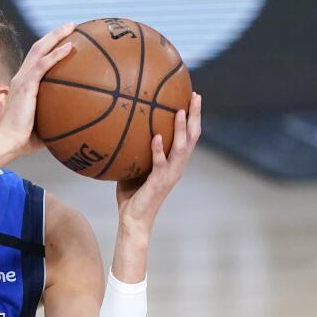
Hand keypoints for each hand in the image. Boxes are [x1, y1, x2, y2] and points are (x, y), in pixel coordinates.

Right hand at [0, 22, 75, 156]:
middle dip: (54, 34)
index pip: (36, 60)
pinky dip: (56, 54)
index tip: (64, 41)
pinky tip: (70, 47)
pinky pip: (43, 64)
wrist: (7, 143)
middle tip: (71, 25)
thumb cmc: (23, 141)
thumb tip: (77, 123)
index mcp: (23, 85)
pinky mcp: (25, 86)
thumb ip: (57, 120)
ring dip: (56, 36)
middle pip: (38, 48)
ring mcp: (22, 80)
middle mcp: (21, 78)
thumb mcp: (44, 126)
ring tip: (72, 26)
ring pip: (39, 49)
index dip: (49, 48)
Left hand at [116, 92, 202, 238]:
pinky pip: (160, 163)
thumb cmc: (131, 195)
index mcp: (174, 162)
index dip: (193, 117)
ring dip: (181, 129)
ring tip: (181, 110)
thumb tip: (120, 128)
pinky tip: (157, 136)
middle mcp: (177, 167)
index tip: (193, 96)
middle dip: (196, 115)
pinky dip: (159, 149)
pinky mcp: (159, 183)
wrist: (132, 220)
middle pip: (192, 137)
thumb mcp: (133, 168)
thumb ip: (134, 150)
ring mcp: (170, 175)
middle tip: (196, 95)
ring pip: (181, 148)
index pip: (188, 136)